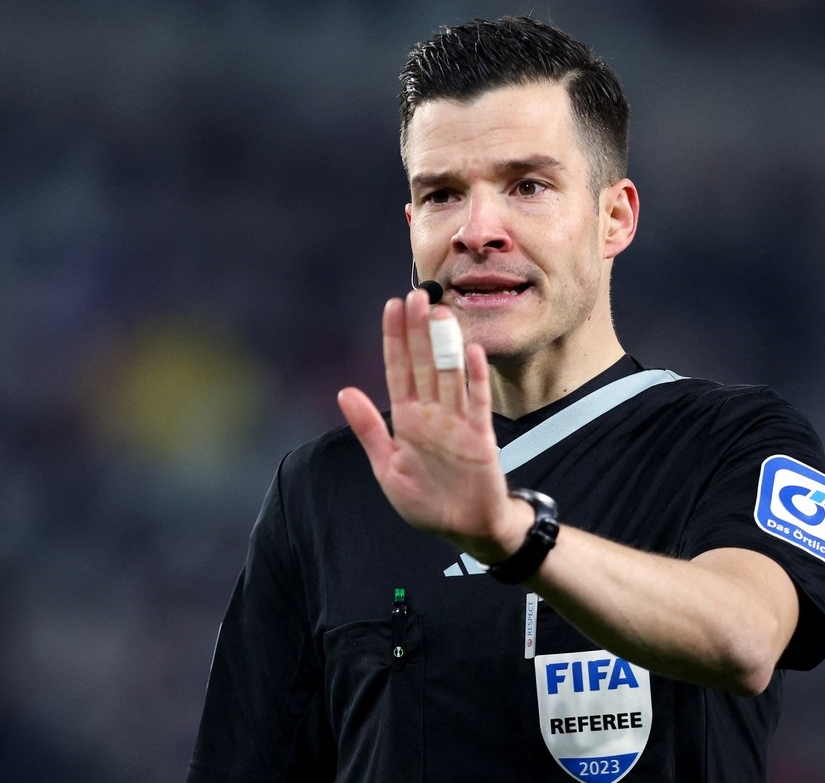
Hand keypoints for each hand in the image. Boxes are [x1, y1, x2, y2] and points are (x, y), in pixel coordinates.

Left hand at [337, 290, 527, 561]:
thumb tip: (344, 391)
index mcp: (406, 421)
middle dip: (418, 331)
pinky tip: (471, 351)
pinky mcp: (480, 436)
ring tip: (440, 312)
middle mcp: (431, 414)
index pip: (398, 370)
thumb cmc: (425, 502)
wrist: (465, 528)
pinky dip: (475, 377)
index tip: (391, 308)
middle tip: (416, 296)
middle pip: (424, 364)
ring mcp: (457, 422)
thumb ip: (368, 430)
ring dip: (445, 344)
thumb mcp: (387, 468)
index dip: (394, 339)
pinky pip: (477, 401)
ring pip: (450, 374)